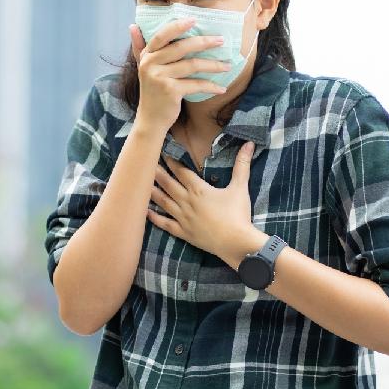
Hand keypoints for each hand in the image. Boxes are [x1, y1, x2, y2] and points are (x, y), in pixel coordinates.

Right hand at [129, 18, 230, 133]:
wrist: (150, 119)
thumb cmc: (152, 91)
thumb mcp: (144, 67)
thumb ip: (139, 46)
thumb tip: (132, 26)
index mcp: (147, 55)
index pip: (162, 35)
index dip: (178, 26)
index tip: (195, 19)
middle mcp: (150, 64)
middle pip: (181, 47)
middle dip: (204, 42)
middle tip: (221, 40)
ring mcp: (160, 77)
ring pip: (192, 65)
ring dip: (213, 65)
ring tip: (227, 65)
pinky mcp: (170, 91)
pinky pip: (195, 84)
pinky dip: (210, 86)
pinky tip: (221, 88)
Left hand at [145, 140, 259, 259]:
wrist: (236, 243)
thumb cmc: (238, 214)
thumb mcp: (240, 187)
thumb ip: (242, 164)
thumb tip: (249, 144)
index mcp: (199, 190)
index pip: (181, 171)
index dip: (171, 161)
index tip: (161, 151)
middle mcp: (187, 202)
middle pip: (167, 183)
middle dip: (156, 172)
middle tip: (144, 162)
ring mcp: (183, 218)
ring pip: (163, 201)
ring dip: (152, 191)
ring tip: (139, 182)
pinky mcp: (183, 233)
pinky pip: (165, 224)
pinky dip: (154, 217)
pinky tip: (145, 211)